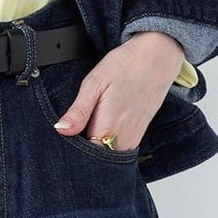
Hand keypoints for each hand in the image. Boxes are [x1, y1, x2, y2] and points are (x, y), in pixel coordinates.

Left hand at [52, 30, 186, 152]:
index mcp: (107, 130)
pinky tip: (101, 127)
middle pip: (95, 160)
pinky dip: (106, 144)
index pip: (83, 157)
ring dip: (95, 147)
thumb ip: (78, 112)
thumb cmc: (126, 66)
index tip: (65, 140)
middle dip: (82, 152)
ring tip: (90, 125)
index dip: (71, 151)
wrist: (157, 56)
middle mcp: (122, 141)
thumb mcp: (94, 83)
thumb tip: (60, 130)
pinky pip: (116, 151)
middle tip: (76, 130)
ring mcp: (131, 141)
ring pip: (106, 156)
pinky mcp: (137, 138)